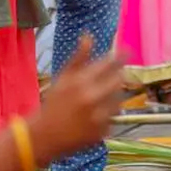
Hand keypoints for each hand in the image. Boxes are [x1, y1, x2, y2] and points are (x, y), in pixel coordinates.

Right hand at [29, 36, 122, 163]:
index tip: (126, 51)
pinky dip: (107, 114)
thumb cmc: (54, 103)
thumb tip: (88, 35)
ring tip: (97, 99)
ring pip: (119, 99)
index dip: (121, 56)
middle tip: (113, 76)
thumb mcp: (63, 78)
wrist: (44, 136)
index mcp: (81, 82)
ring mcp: (98, 117)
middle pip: (119, 80)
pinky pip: (113, 117)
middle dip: (118, 76)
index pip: (110, 63)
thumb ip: (79, 58)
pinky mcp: (102, 132)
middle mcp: (92, 98)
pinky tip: (94, 115)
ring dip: (113, 96)